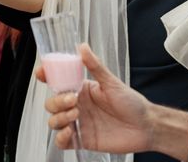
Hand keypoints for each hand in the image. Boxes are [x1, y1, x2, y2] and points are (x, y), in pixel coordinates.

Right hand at [37, 44, 152, 152]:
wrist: (147, 127)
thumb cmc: (132, 103)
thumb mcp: (112, 82)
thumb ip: (95, 66)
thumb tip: (82, 47)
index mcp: (80, 89)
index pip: (56, 82)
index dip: (45, 77)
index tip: (41, 73)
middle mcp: (76, 106)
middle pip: (51, 103)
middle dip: (57, 101)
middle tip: (73, 100)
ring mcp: (78, 123)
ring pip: (54, 121)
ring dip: (59, 118)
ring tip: (75, 115)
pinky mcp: (82, 140)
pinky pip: (61, 141)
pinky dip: (60, 137)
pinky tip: (70, 132)